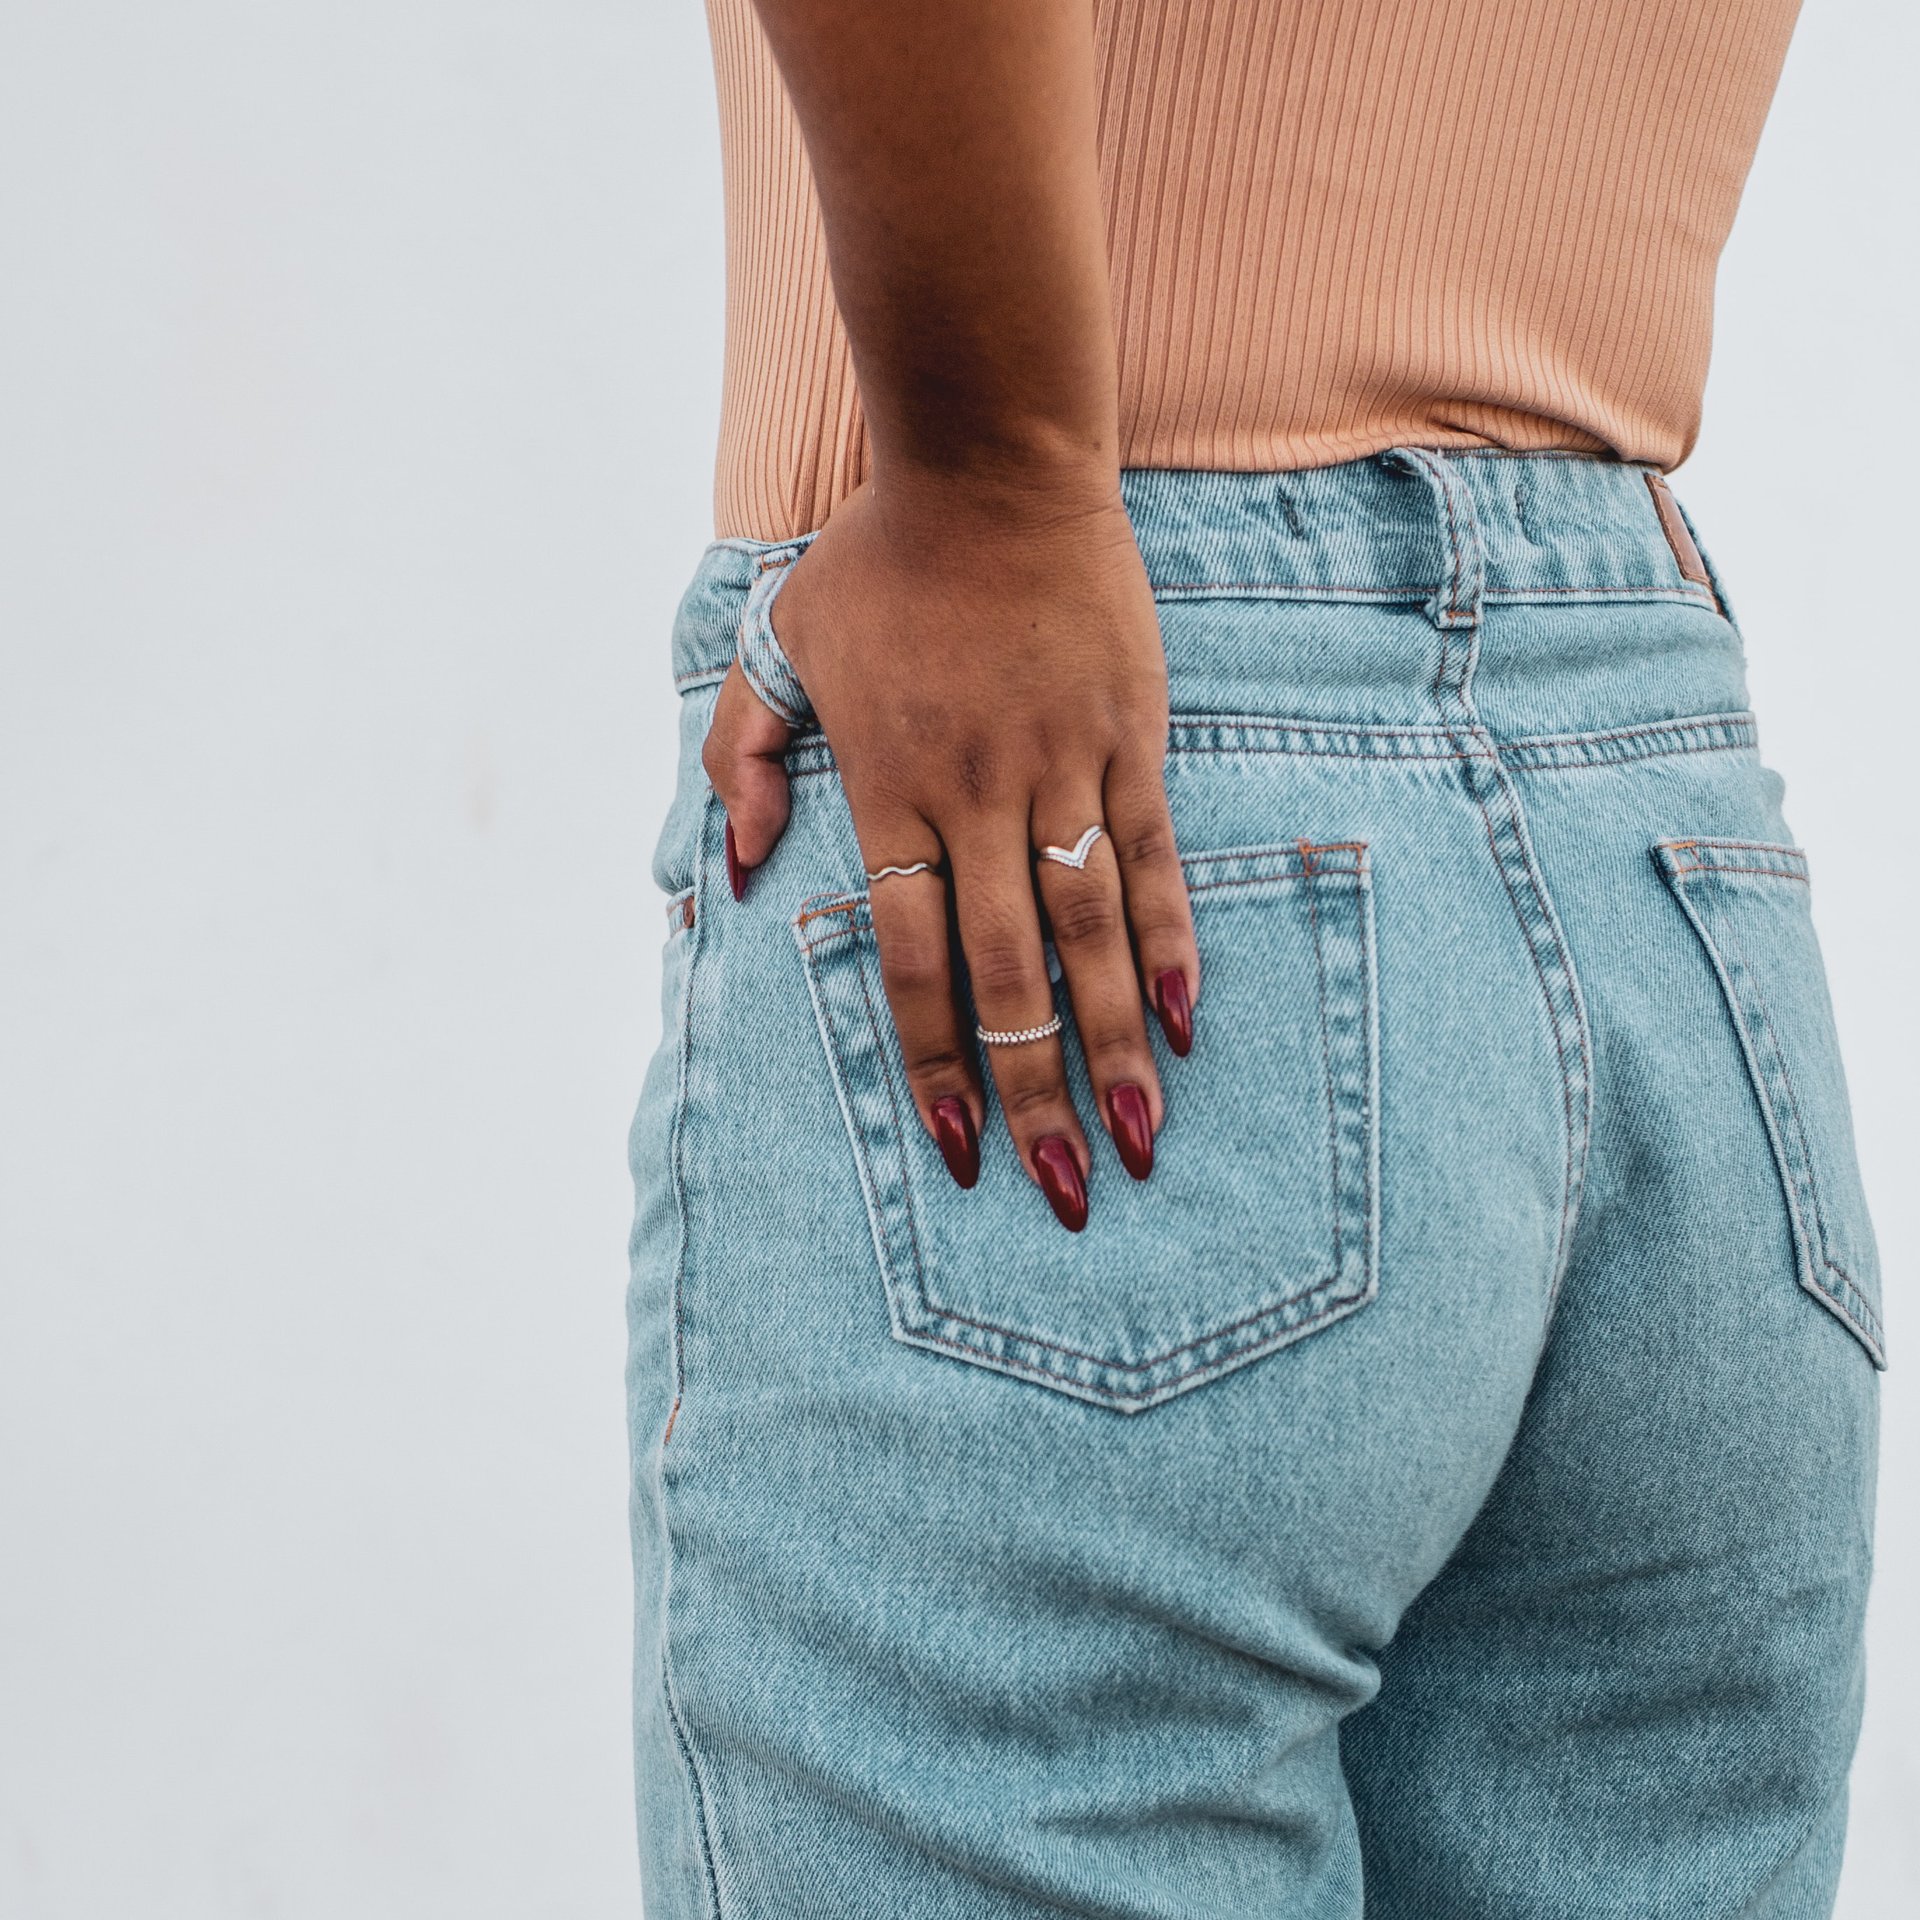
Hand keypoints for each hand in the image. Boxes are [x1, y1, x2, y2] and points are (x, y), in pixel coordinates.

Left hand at [703, 469, 1198, 1229]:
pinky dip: (1170, 942)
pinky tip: (1184, 1022)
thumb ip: (743, 758)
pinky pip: (1154, 859)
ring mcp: (1063, 770)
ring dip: (1114, 1046)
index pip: (912, 962)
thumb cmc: (879, 561)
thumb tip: (731, 872)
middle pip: (1007, 975)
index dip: (935, 1067)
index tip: (958, 1151)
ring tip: (1137, 1141)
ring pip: (1090, 935)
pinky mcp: (1130, 739)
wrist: (993, 463)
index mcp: (890, 791)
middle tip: (1060, 1190)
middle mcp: (978, 799)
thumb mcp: (776, 644)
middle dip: (1033, 1093)